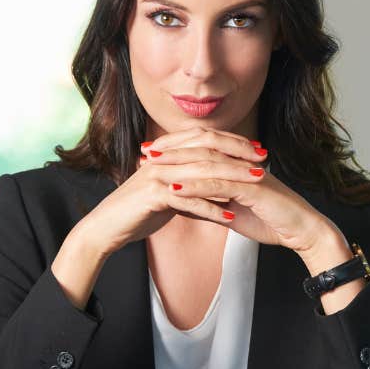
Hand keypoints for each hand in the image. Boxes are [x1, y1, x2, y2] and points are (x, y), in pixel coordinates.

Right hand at [73, 126, 270, 256]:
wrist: (106, 228)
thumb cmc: (137, 212)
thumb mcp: (167, 194)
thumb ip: (190, 187)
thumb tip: (218, 191)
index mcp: (167, 154)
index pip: (205, 140)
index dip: (233, 143)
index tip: (258, 151)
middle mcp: (162, 159)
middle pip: (208, 151)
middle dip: (238, 156)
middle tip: (263, 162)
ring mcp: (156, 175)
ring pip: (202, 173)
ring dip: (232, 178)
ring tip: (256, 184)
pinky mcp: (152, 195)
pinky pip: (187, 200)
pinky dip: (210, 208)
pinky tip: (230, 216)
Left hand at [138, 126, 342, 258]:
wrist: (302, 231)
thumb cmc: (272, 221)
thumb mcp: (233, 212)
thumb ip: (211, 204)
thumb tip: (185, 203)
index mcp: (238, 164)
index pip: (202, 150)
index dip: (176, 149)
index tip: (151, 153)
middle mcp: (242, 163)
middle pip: (201, 149)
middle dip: (171, 151)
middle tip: (145, 152)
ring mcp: (248, 173)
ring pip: (206, 163)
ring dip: (177, 164)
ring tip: (152, 167)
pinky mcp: (254, 188)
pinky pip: (219, 184)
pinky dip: (195, 186)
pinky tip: (174, 188)